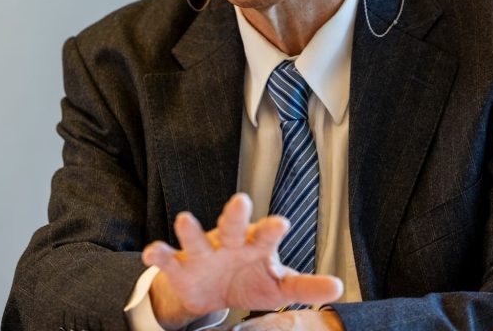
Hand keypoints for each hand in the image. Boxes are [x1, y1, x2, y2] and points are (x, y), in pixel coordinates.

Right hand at [142, 193, 343, 328]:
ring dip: (191, 229)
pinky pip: (169, 258)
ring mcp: (204, 252)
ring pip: (197, 237)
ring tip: (185, 219)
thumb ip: (306, 287)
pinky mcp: (182, 266)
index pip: (266, 235)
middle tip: (241, 201)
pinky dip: (160, 254)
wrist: (212, 292)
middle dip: (235, 214)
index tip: (282, 223)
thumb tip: (339, 288)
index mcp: (255, 244)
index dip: (272, 229)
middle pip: (233, 225)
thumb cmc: (250, 279)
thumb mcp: (279, 287)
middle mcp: (229, 242)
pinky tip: (153, 251)